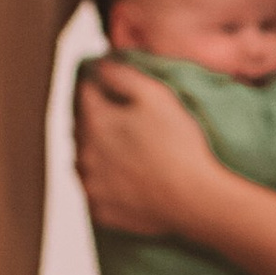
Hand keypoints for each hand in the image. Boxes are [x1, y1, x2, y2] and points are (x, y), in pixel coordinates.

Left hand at [73, 54, 225, 240]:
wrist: (194, 201)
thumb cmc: (179, 144)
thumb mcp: (155, 95)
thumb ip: (121, 74)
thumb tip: (99, 64)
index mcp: (94, 121)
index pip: (85, 91)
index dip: (98, 82)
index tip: (110, 80)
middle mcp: (83, 153)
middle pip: (81, 126)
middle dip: (95, 116)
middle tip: (120, 116)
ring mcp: (90, 185)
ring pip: (83, 159)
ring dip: (95, 150)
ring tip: (121, 148)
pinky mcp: (100, 210)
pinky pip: (94, 189)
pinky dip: (102, 180)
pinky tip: (123, 176)